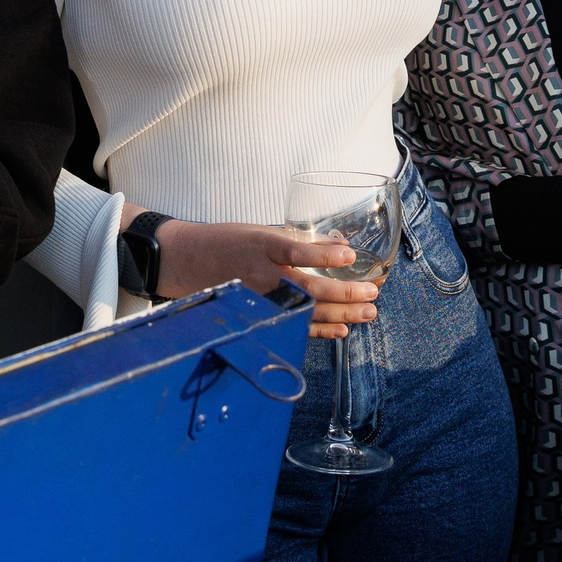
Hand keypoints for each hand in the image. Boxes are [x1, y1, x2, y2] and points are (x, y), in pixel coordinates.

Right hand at [149, 217, 377, 340]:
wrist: (188, 263)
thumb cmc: (228, 242)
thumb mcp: (261, 232)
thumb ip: (299, 240)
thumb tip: (340, 244)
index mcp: (261, 246)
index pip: (295, 251)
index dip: (323, 255)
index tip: (350, 255)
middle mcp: (261, 275)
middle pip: (307, 289)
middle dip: (344, 293)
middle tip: (372, 292)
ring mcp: (260, 299)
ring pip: (305, 312)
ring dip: (340, 314)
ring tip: (368, 312)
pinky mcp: (260, 315)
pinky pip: (293, 327)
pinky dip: (319, 330)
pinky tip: (342, 330)